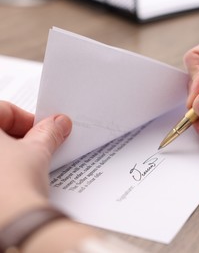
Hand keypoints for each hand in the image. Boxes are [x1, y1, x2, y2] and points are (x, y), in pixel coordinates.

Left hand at [0, 101, 71, 227]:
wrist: (11, 224)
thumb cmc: (12, 187)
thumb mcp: (37, 151)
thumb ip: (48, 133)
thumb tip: (57, 124)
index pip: (3, 109)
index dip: (28, 119)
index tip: (44, 130)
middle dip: (19, 137)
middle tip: (38, 147)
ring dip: (9, 154)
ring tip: (27, 166)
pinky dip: (3, 170)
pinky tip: (13, 181)